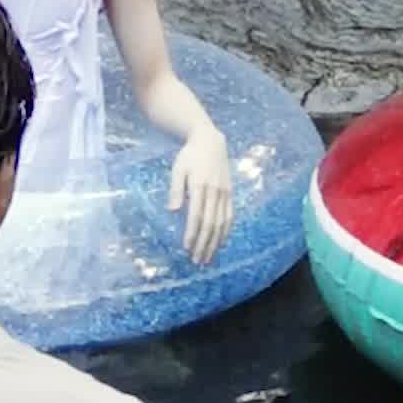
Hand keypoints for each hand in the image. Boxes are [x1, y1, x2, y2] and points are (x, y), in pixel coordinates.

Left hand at [168, 125, 232, 265]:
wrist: (210, 141)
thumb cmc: (189, 156)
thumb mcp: (177, 169)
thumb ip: (175, 190)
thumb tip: (172, 210)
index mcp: (199, 186)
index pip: (196, 215)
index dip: (192, 233)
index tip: (187, 248)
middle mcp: (214, 191)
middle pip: (210, 223)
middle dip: (204, 244)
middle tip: (197, 261)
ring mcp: (224, 193)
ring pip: (221, 223)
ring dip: (215, 242)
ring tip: (208, 258)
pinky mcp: (229, 193)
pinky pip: (230, 216)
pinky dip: (225, 231)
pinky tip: (220, 242)